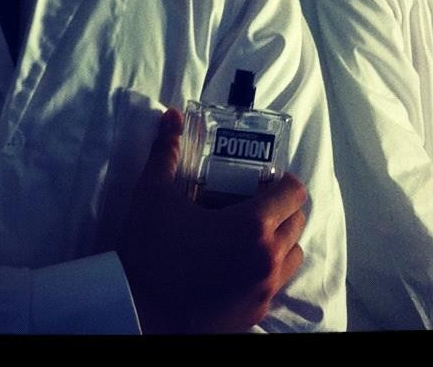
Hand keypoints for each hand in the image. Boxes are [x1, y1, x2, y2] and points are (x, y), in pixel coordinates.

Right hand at [117, 108, 306, 332]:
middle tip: (248, 200)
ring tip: (243, 234)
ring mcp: (263, 291)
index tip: (260, 177)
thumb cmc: (148, 252)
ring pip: (291, 257)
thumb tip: (172, 116)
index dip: (282, 180)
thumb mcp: (153, 194)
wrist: (135, 312)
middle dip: (279, 207)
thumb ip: (167, 151)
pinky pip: (275, 285)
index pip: (294, 194)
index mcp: (252, 227)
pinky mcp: (253, 315)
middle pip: (296, 223)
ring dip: (277, 240)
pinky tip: (231, 263)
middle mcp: (267, 260)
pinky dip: (265, 269)